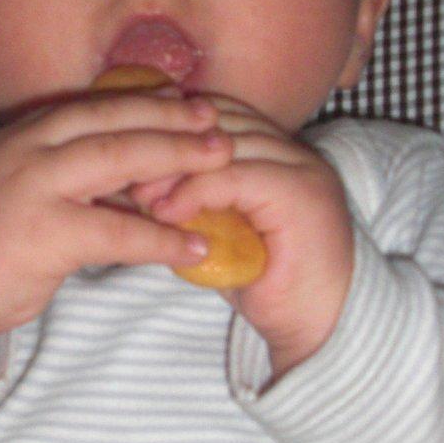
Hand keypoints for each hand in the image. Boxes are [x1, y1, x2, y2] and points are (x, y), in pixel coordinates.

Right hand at [0, 91, 230, 383]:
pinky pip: (117, 232)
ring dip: (177, 160)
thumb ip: (68, 172)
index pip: (94, 105)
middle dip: (172, 121)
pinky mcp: (43, 236)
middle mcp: (27, 150)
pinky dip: (161, 239)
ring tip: (222, 166)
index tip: (189, 102)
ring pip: (118, 160)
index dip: (146, 101)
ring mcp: (33, 189)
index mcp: (23, 135)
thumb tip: (138, 169)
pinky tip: (192, 247)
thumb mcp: (22, 188)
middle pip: (113, 123)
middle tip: (218, 124)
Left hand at [134, 97, 354, 379]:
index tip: (129, 151)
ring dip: (175, 169)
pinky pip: (236, 178)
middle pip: (221, 121)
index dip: (173, 127)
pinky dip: (195, 192)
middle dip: (168, 143)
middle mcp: (296, 151)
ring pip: (226, 146)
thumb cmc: (267, 286)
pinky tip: (166, 213)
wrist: (321, 328)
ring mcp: (303, 169)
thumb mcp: (219, 232)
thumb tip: (137, 184)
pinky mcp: (301, 195)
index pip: (220, 114)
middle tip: (122, 172)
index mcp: (280, 152)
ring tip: (139, 195)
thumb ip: (194, 202)